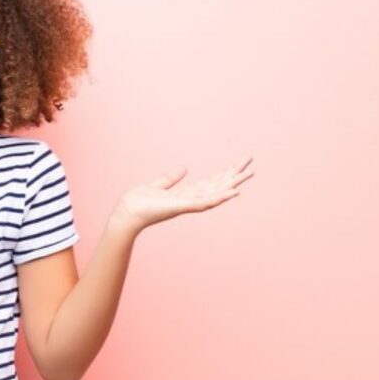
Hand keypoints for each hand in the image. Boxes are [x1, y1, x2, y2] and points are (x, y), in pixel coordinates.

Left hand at [113, 156, 254, 233]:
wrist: (127, 213)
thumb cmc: (139, 202)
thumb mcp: (158, 185)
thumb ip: (172, 178)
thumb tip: (184, 168)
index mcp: (186, 194)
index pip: (210, 183)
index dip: (223, 175)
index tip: (236, 166)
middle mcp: (191, 199)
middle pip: (217, 186)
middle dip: (234, 177)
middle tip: (251, 167)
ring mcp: (188, 204)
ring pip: (216, 193)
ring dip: (232, 184)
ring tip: (248, 175)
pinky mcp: (183, 206)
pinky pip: (206, 202)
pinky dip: (220, 197)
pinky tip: (234, 191)